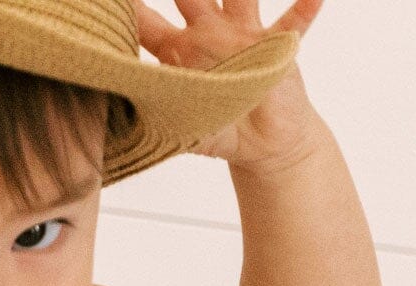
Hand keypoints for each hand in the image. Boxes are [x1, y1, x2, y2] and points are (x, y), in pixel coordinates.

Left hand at [135, 0, 325, 171]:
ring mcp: (243, 34)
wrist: (264, 142)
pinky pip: (293, 23)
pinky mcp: (275, 45)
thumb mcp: (184, 130)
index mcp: (178, 52)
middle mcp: (208, 33)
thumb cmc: (222, 131)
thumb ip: (158, 119)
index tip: (110, 0)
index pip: (146, 24)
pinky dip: (305, 9)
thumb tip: (127, 117)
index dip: (130, 10)